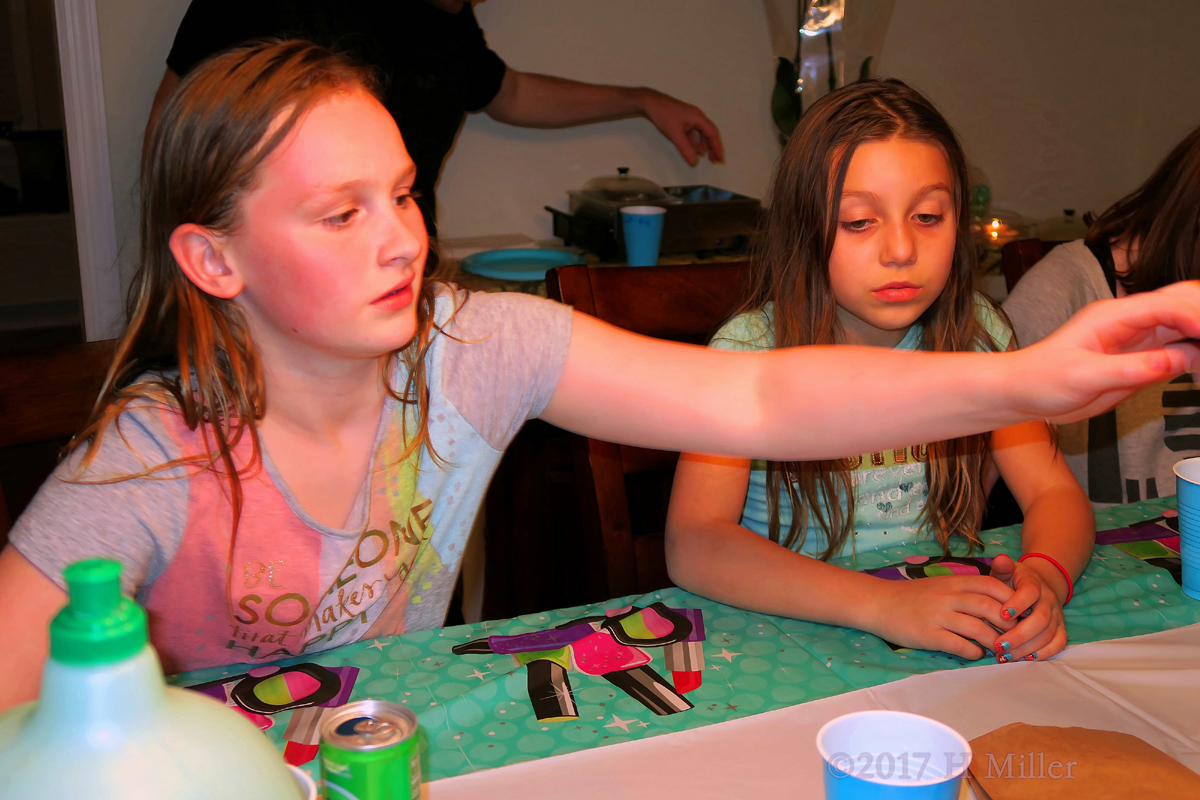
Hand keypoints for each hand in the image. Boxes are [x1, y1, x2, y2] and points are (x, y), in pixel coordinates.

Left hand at [639, 89, 723, 165]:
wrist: (649, 102)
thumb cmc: (663, 114)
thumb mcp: (675, 134)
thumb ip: (685, 148)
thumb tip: (694, 162)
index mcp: (698, 117)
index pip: (712, 133)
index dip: (717, 146)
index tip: (719, 158)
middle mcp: (696, 116)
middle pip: (708, 133)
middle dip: (711, 147)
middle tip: (713, 160)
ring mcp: (689, 117)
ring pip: (700, 133)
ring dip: (701, 144)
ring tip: (698, 155)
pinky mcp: (682, 119)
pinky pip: (692, 132)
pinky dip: (692, 141)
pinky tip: (688, 147)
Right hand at [866, 575, 1015, 659]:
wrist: (879, 603)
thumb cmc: (913, 596)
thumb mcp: (941, 585)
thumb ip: (966, 590)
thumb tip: (998, 604)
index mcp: (954, 582)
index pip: (992, 585)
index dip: (1011, 599)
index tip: (1018, 612)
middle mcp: (948, 596)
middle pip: (990, 607)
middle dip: (1008, 624)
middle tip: (1015, 636)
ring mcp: (938, 616)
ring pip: (978, 628)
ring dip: (994, 642)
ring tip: (999, 650)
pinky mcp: (928, 635)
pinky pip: (959, 645)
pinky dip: (973, 652)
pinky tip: (975, 655)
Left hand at [986, 554, 1068, 661]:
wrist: (1038, 584)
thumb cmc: (1014, 580)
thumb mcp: (1006, 570)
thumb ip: (1002, 567)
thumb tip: (1001, 559)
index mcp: (1034, 583)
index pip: (1030, 592)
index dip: (1018, 604)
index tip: (1002, 615)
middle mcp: (1049, 600)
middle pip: (1041, 619)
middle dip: (1019, 635)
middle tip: (998, 646)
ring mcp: (1057, 615)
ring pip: (1048, 634)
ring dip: (1027, 648)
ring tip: (1005, 656)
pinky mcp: (1061, 629)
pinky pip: (1059, 643)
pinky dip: (1044, 653)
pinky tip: (1025, 659)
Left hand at [1012, 282, 1199, 423]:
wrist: (1022, 394)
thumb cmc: (1042, 379)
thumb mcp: (1084, 377)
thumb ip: (1130, 369)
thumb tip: (1176, 360)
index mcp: (1113, 316)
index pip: (1165, 305)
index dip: (1196, 316)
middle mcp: (1130, 321)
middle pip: (1184, 303)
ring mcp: (1139, 339)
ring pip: (1186, 326)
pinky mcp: (1142, 359)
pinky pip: (1180, 352)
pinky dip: (1199, 357)